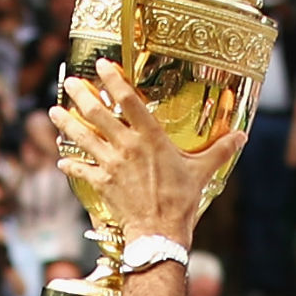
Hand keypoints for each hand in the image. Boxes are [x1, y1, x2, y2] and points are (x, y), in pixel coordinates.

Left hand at [56, 60, 246, 245]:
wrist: (159, 232)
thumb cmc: (182, 200)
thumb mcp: (203, 172)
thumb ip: (220, 150)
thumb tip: (242, 136)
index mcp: (151, 138)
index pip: (129, 101)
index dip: (114, 80)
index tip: (102, 64)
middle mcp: (127, 146)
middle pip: (97, 113)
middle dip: (81, 95)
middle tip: (70, 82)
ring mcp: (111, 164)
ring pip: (83, 137)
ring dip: (66, 123)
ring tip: (54, 110)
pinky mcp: (102, 183)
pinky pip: (81, 170)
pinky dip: (70, 164)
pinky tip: (61, 159)